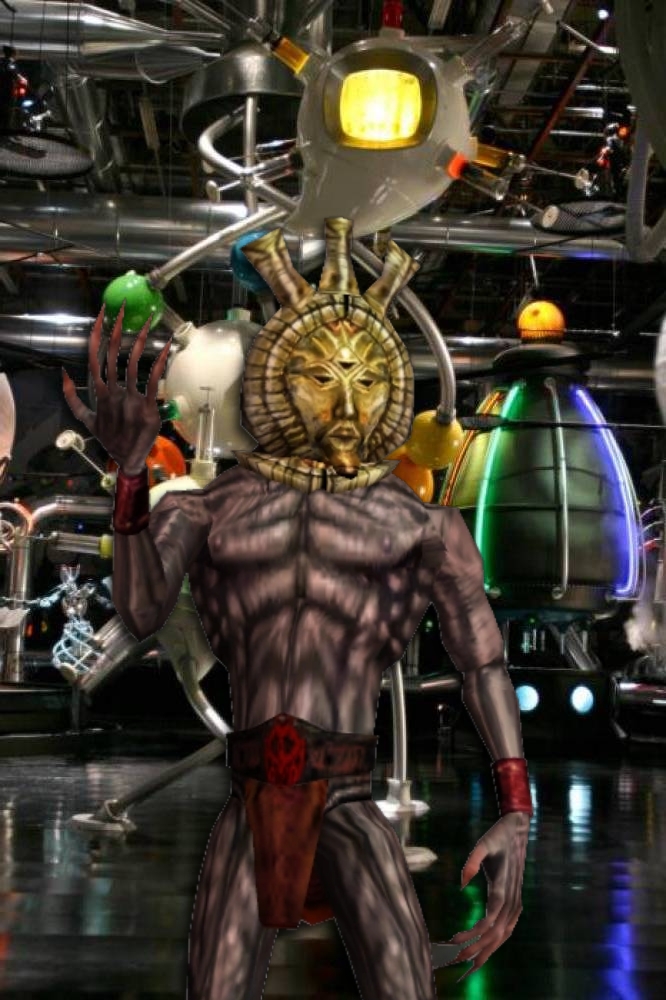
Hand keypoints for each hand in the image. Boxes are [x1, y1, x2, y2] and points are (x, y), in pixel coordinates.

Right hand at [62, 304, 170, 474]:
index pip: (95, 357)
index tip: (100, 315)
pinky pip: (154, 382)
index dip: (96, 335)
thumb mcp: (86, 419)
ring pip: (133, 364)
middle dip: (116, 329)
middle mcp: (114, 393)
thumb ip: (72, 398)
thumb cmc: (110, 438)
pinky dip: (159, 364)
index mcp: (100, 394)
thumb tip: (62, 374)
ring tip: (148, 320)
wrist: (128, 458)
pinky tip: (166, 348)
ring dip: (141, 340)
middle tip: (121, 307)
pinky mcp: (148, 408)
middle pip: (112, 354)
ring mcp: (131, 400)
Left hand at [446, 811, 528, 980]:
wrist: (517, 831)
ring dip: (486, 951)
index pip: (489, 922)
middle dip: (476, 950)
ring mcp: (516, 903)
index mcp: (503, 889)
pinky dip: (496, 942)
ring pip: (503, 936)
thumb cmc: (497, 837)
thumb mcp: (482, 844)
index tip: (454, 941)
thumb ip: (472, 861)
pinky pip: (507, 929)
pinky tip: (485, 948)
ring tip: (469, 966)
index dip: (473, 935)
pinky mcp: (516, 902)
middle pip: (495, 935)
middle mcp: (512, 901)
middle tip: (454, 960)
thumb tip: (461, 882)